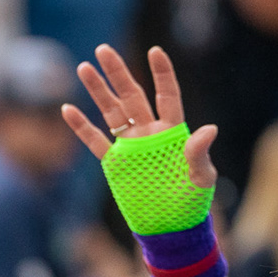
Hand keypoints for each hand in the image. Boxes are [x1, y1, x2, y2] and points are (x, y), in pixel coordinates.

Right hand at [63, 44, 216, 187]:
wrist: (171, 226)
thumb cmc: (192, 201)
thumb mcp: (201, 177)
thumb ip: (199, 153)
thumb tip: (210, 129)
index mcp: (173, 131)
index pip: (168, 95)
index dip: (162, 74)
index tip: (155, 50)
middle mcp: (150, 133)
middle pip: (132, 96)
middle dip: (118, 73)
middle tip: (103, 49)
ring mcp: (131, 146)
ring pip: (111, 112)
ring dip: (98, 91)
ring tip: (84, 67)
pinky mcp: (115, 164)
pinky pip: (96, 140)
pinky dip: (81, 126)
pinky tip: (67, 108)